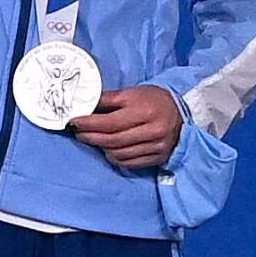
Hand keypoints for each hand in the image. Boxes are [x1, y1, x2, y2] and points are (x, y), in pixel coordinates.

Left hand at [70, 83, 186, 173]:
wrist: (182, 112)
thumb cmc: (153, 100)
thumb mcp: (132, 93)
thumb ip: (107, 99)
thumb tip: (82, 104)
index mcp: (145, 111)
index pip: (109, 123)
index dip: (87, 124)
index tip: (73, 123)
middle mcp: (153, 131)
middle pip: (112, 140)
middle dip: (90, 137)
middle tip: (78, 133)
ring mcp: (157, 147)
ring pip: (118, 154)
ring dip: (101, 147)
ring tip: (94, 139)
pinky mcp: (158, 158)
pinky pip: (128, 163)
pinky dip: (114, 157)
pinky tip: (109, 148)